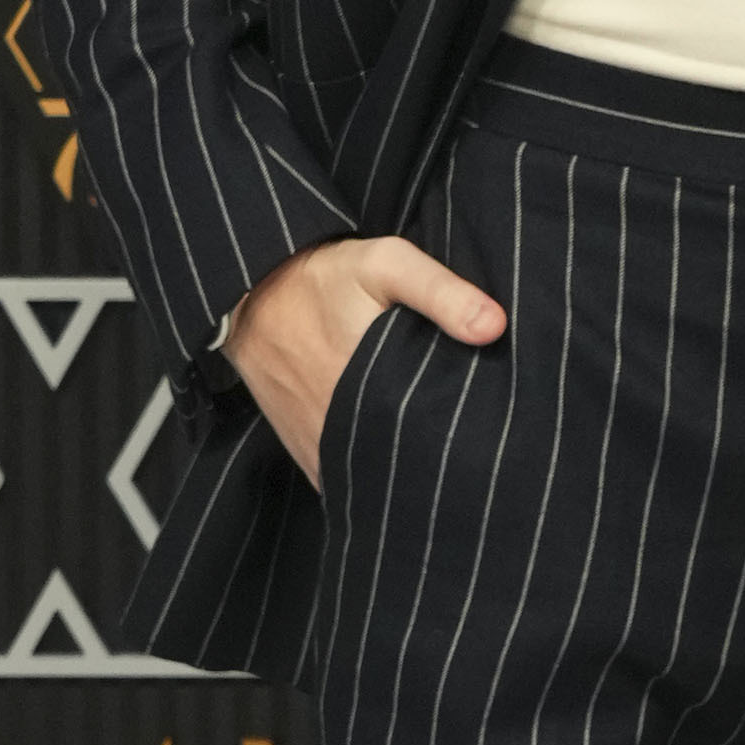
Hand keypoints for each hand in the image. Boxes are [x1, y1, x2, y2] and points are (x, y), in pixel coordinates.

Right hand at [225, 234, 502, 487]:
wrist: (250, 294)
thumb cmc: (322, 279)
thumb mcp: (385, 265)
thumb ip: (441, 292)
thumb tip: (494, 327)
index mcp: (375, 391)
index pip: (441, 437)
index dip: (469, 436)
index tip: (488, 423)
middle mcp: (347, 433)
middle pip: (414, 464)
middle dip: (443, 456)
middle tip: (465, 434)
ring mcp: (325, 451)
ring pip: (379, 478)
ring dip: (406, 467)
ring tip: (432, 443)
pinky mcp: (309, 456)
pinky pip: (348, 480)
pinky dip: (371, 473)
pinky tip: (393, 451)